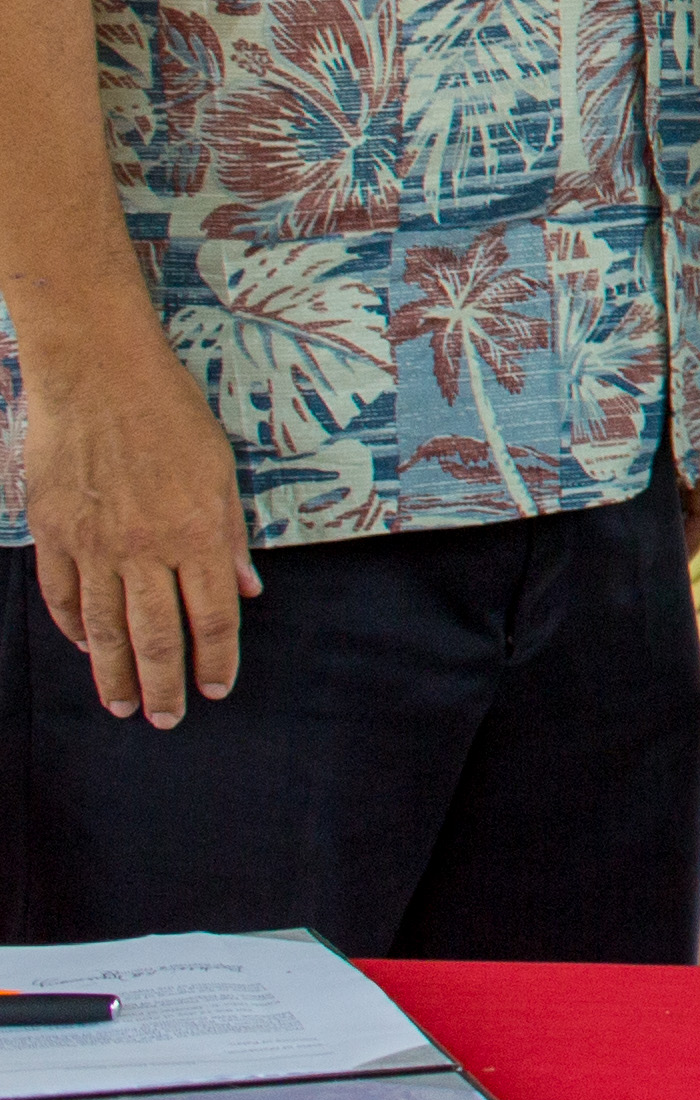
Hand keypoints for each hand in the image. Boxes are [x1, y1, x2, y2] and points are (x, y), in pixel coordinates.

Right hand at [20, 328, 255, 722]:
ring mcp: (92, 546)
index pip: (209, 618)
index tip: (216, 690)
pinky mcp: (53, 536)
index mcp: (195, 534)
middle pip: (155, 636)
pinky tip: (85, 649)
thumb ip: (231, 537)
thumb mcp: (221, 471)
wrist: (99, 378)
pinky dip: (74, 629)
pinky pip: (63, 597)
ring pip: (103, 629)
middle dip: (165, 685)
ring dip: (114, 673)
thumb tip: (245, 591)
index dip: (215, 660)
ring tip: (123, 704)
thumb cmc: (171, 416)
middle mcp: (143, 550)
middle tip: (166, 720)